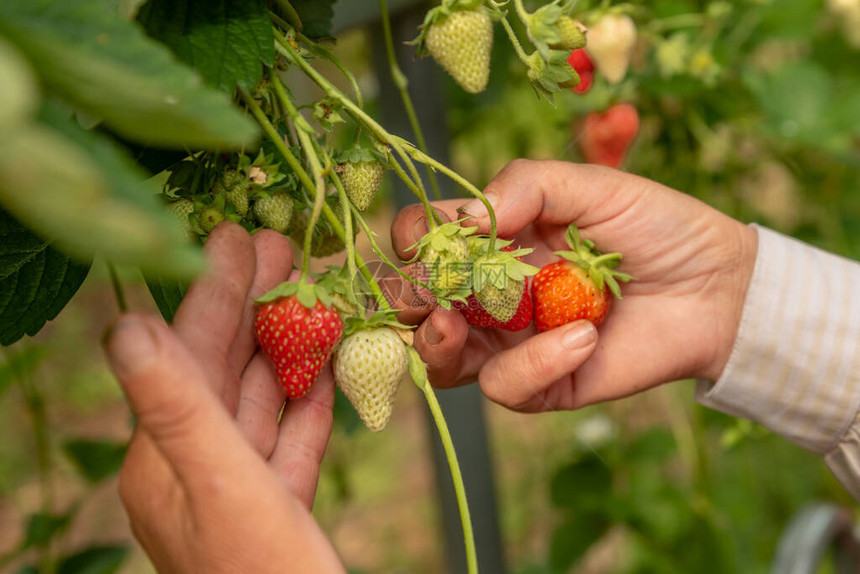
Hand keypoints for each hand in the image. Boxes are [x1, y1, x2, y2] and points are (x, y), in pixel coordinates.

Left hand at [102, 223, 343, 573]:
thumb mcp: (221, 486)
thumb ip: (176, 406)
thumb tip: (121, 325)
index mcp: (163, 458)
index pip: (187, 355)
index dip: (214, 293)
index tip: (238, 235)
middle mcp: (193, 466)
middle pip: (226, 369)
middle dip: (257, 308)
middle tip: (286, 249)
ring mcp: (237, 486)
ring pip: (262, 399)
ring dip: (290, 346)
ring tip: (317, 293)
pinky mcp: (277, 504)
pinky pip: (290, 438)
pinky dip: (311, 400)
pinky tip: (330, 366)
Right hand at [387, 160, 756, 411]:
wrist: (717, 284)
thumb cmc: (654, 225)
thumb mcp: (590, 185)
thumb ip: (524, 184)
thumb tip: (461, 221)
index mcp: (494, 243)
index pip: (425, 241)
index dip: (412, 239)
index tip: (428, 238)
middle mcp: (490, 294)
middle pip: (416, 307)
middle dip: (406, 300)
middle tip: (427, 291)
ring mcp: (513, 343)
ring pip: (443, 362)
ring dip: (437, 343)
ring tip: (455, 324)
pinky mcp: (545, 383)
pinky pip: (508, 387)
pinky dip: (536, 364)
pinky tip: (582, 337)